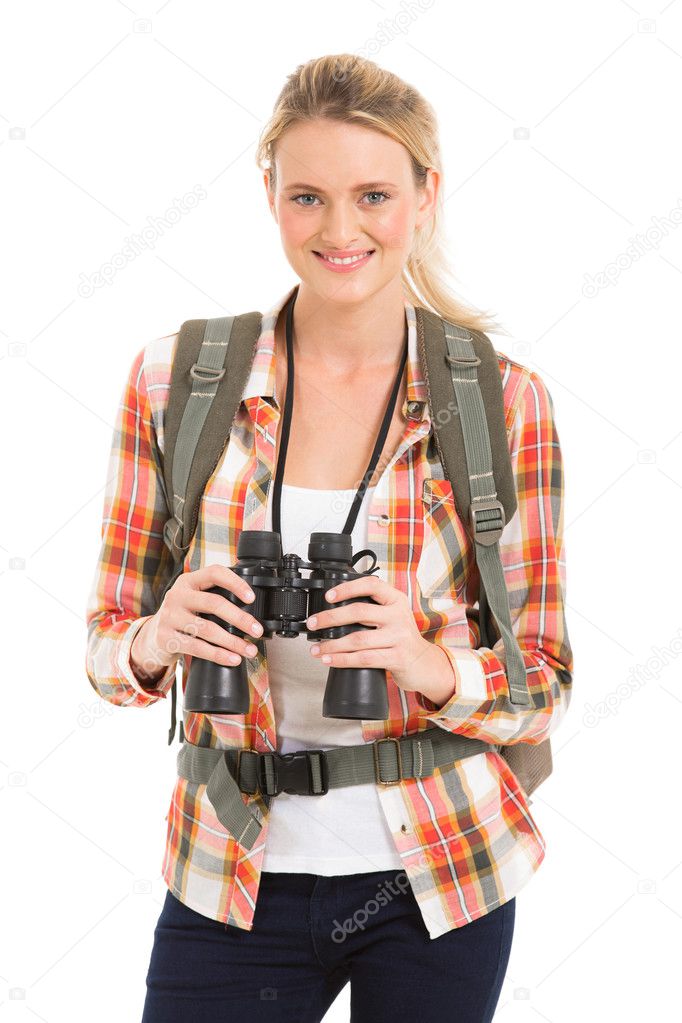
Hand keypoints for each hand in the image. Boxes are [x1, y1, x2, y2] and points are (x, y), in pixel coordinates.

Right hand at [130, 564, 264, 679]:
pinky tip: (232, 659)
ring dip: (233, 642)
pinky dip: (218, 655)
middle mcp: (177, 595)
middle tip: (257, 630)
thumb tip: (251, 611)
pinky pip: (197, 648)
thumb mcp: (194, 599)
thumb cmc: (182, 616)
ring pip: (207, 629)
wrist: (152, 636)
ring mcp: (169, 616)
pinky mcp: (165, 637)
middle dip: (240, 618)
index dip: (235, 583)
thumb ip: (214, 597)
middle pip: (214, 603)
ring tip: (249, 650)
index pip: (214, 573)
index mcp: (188, 581)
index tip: (251, 598)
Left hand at [305, 574, 454, 697]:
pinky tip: (330, 660)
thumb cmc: (402, 639)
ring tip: (316, 648)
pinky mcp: (397, 658)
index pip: (371, 585)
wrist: (425, 664)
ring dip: (332, 645)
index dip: (347, 588)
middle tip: (313, 623)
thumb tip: (335, 608)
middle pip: (359, 612)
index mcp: (396, 600)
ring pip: (358, 639)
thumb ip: (373, 608)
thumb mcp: (393, 616)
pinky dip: (342, 660)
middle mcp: (398, 615)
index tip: (328, 596)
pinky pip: (364, 658)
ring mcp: (399, 637)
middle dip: (330, 618)